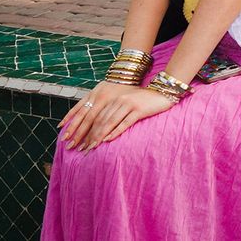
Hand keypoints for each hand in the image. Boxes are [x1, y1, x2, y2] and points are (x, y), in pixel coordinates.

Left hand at [59, 82, 173, 151]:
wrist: (164, 92)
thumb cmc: (145, 100)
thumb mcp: (127, 102)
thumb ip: (114, 110)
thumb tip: (100, 127)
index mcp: (113, 98)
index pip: (95, 115)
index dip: (84, 128)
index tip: (76, 141)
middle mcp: (118, 100)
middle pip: (99, 120)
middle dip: (88, 135)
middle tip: (80, 148)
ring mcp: (129, 104)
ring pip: (109, 122)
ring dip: (98, 136)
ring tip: (90, 147)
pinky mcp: (139, 109)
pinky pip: (124, 123)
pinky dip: (115, 132)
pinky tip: (107, 140)